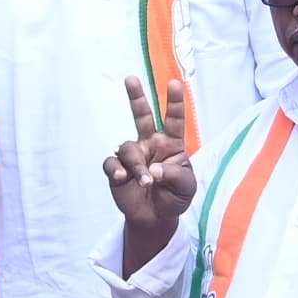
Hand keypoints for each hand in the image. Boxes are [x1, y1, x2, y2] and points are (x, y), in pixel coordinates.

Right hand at [103, 75, 197, 260]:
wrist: (155, 218)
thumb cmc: (175, 197)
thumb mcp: (186, 187)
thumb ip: (174, 175)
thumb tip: (152, 170)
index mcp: (171, 144)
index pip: (173, 120)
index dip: (174, 102)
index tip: (175, 84)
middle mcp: (150, 144)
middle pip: (142, 116)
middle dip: (136, 97)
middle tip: (130, 79)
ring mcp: (133, 156)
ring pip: (128, 148)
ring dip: (136, 165)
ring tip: (144, 183)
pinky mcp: (117, 170)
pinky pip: (111, 163)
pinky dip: (116, 169)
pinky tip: (121, 178)